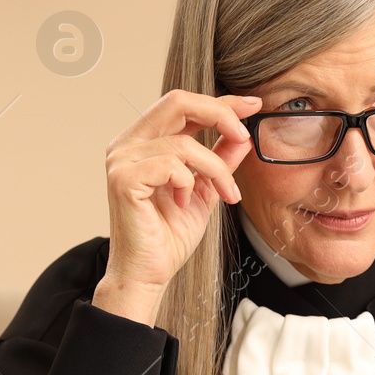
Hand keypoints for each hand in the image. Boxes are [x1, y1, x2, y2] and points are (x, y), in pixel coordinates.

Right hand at [96, 90, 259, 324]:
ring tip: (223, 193)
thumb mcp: (206, 189)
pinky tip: (184, 204)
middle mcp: (127, 143)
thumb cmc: (169, 235)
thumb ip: (220, 159)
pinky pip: (171, 166)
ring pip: (183, 144)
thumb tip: (243, 133)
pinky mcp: (123, 179)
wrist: (149, 273)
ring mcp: (121, 160)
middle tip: (244, 134)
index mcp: (143, 140)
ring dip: (215, 169)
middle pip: (177, 101)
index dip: (220, 101)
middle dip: (219, 113)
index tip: (252, 104)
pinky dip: (189, 184)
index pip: (182, 104)